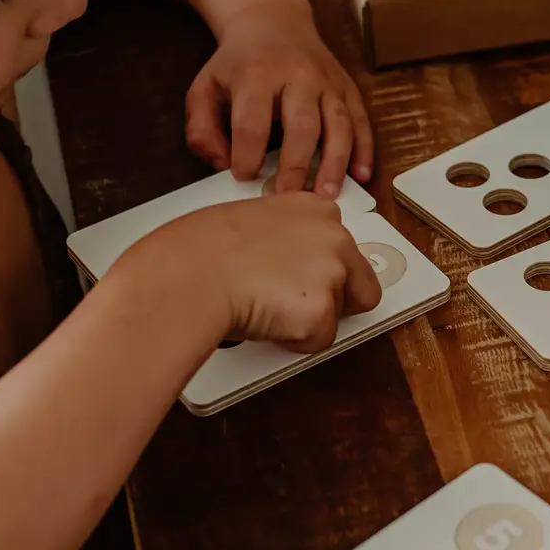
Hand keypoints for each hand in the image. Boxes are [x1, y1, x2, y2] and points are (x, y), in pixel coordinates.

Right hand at [140, 192, 382, 353]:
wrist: (188, 275)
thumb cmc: (199, 248)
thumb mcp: (249, 220)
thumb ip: (281, 236)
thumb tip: (282, 259)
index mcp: (314, 208)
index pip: (343, 245)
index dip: (323, 268)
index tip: (307, 278)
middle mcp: (334, 236)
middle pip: (361, 283)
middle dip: (337, 301)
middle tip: (296, 307)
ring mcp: (332, 273)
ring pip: (339, 314)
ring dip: (309, 320)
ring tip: (266, 310)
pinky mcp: (322, 312)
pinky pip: (318, 340)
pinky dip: (294, 341)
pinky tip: (263, 322)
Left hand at [184, 6, 373, 195]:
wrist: (274, 20)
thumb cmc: (239, 64)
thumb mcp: (205, 87)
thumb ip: (201, 128)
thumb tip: (221, 164)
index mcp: (257, 75)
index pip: (252, 122)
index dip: (247, 154)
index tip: (243, 177)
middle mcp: (298, 76)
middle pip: (302, 124)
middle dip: (297, 165)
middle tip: (290, 197)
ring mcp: (328, 82)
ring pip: (339, 124)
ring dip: (335, 162)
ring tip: (328, 195)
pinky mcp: (348, 88)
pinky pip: (361, 120)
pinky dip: (364, 149)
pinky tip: (361, 175)